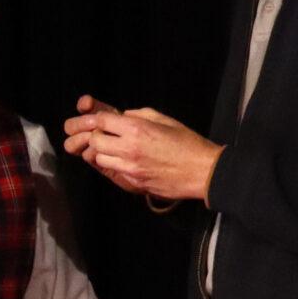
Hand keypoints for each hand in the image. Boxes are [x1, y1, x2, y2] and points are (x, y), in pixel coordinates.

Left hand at [64, 95, 221, 200]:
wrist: (203, 172)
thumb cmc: (187, 143)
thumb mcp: (165, 120)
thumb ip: (139, 115)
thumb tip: (122, 116)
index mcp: (136, 129)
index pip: (101, 120)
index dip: (99, 119)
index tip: (102, 120)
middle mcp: (129, 148)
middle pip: (94, 140)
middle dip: (97, 136)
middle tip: (106, 134)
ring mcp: (130, 168)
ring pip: (99, 159)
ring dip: (103, 152)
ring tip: (116, 148)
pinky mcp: (134, 182)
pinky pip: (114, 172)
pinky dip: (115, 165)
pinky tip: (127, 161)